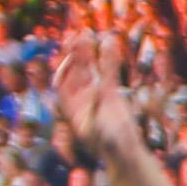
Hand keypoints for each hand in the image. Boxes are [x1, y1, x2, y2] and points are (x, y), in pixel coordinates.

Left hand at [54, 37, 135, 164]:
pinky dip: (108, 57)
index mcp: (72, 108)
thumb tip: (100, 90)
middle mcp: (81, 98)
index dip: (63, 70)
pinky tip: (109, 41)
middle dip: (73, 55)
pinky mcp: (111, 93)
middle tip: (75, 35)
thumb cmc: (109, 146)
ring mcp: (95, 94)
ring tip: (86, 32)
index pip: (62, 84)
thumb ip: (101, 107)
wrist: (124, 153)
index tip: (68, 59)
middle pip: (74, 72)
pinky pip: (108, 72)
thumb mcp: (102, 127)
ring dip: (87, 52)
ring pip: (89, 69)